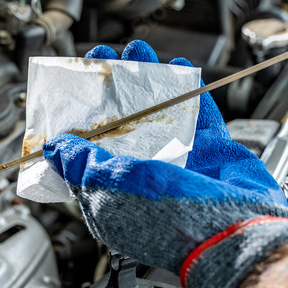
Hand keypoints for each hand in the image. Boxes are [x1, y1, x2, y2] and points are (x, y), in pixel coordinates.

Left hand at [43, 40, 287, 287]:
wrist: (235, 234)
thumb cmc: (170, 221)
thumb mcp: (108, 188)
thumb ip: (81, 164)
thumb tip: (53, 148)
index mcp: (113, 198)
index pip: (86, 156)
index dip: (77, 124)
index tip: (70, 92)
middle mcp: (146, 182)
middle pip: (122, 128)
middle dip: (110, 92)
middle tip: (102, 61)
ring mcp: (182, 167)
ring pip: (159, 115)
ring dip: (147, 82)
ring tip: (137, 52)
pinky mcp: (213, 154)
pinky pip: (198, 115)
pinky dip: (188, 91)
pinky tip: (179, 69)